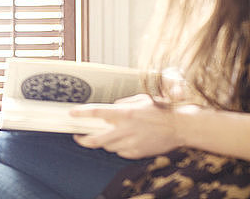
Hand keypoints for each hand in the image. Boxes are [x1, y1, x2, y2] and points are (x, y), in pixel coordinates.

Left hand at [69, 94, 188, 158]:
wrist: (180, 127)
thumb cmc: (161, 110)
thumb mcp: (140, 99)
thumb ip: (123, 103)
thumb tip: (111, 108)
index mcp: (125, 113)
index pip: (97, 113)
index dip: (82, 113)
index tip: (72, 113)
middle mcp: (125, 129)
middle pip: (96, 139)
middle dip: (83, 139)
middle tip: (77, 136)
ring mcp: (131, 143)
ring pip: (107, 146)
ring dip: (103, 142)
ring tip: (105, 135)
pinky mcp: (137, 152)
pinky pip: (120, 152)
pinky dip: (118, 147)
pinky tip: (123, 140)